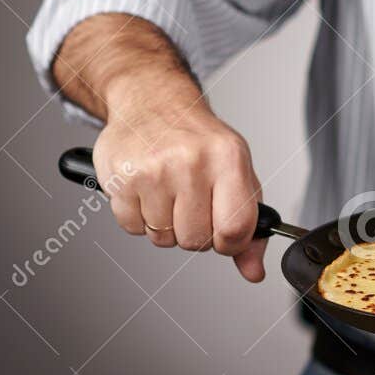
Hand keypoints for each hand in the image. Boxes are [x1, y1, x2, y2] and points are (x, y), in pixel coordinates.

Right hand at [93, 89, 267, 282]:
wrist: (153, 102)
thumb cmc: (199, 142)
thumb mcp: (235, 172)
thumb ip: (248, 224)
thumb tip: (253, 271)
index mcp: (229, 158)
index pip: (235, 229)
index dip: (229, 243)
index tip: (223, 234)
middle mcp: (192, 161)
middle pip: (196, 240)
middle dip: (193, 231)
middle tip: (189, 203)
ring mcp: (154, 169)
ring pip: (162, 237)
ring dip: (164, 224)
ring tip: (166, 192)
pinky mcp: (121, 176)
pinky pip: (131, 227)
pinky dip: (137, 218)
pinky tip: (144, 190)